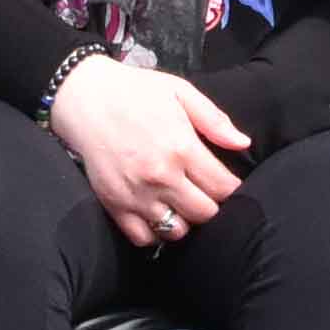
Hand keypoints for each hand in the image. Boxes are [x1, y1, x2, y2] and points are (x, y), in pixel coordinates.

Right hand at [50, 52, 249, 244]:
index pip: (223, 188)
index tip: (226, 182)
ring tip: (181, 203)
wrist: (85, 99)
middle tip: (204, 191)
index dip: (232, 188)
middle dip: (211, 204)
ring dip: (185, 220)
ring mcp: (136, 195)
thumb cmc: (136, 92)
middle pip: (205, 214)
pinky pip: (144, 238)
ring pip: (177, 231)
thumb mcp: (180, 92)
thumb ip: (214, 120)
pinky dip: (155, 233)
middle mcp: (161, 177)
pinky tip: (158, 213)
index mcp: (182, 148)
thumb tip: (243, 144)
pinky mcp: (115, 206)